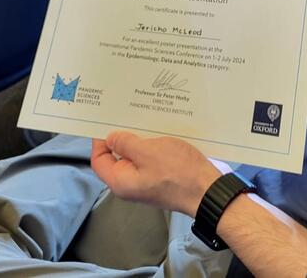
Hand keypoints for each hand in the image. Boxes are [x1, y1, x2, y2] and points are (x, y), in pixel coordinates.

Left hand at [91, 132, 227, 214]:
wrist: (206, 190)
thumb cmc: (178, 173)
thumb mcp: (148, 152)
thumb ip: (125, 143)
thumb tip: (111, 138)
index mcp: (121, 181)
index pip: (99, 160)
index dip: (99, 140)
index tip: (107, 121)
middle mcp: (130, 184)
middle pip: (117, 157)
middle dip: (122, 136)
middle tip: (127, 116)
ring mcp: (145, 182)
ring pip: (135, 156)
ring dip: (139, 139)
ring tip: (145, 121)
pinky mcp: (159, 178)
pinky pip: (149, 159)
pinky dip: (151, 145)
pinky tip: (159, 132)